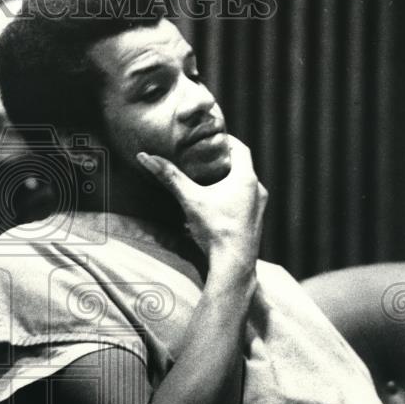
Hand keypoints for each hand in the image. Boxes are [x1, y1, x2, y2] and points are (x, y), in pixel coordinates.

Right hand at [137, 136, 266, 267]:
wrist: (234, 266)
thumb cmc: (216, 229)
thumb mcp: (190, 199)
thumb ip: (170, 177)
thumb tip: (146, 156)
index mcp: (246, 178)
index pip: (240, 148)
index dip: (226, 140)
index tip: (211, 138)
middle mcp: (257, 190)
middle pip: (242, 166)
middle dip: (223, 161)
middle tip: (204, 157)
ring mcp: (258, 208)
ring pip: (243, 185)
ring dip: (228, 180)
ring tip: (207, 179)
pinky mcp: (254, 223)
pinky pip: (244, 202)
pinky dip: (231, 197)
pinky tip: (214, 204)